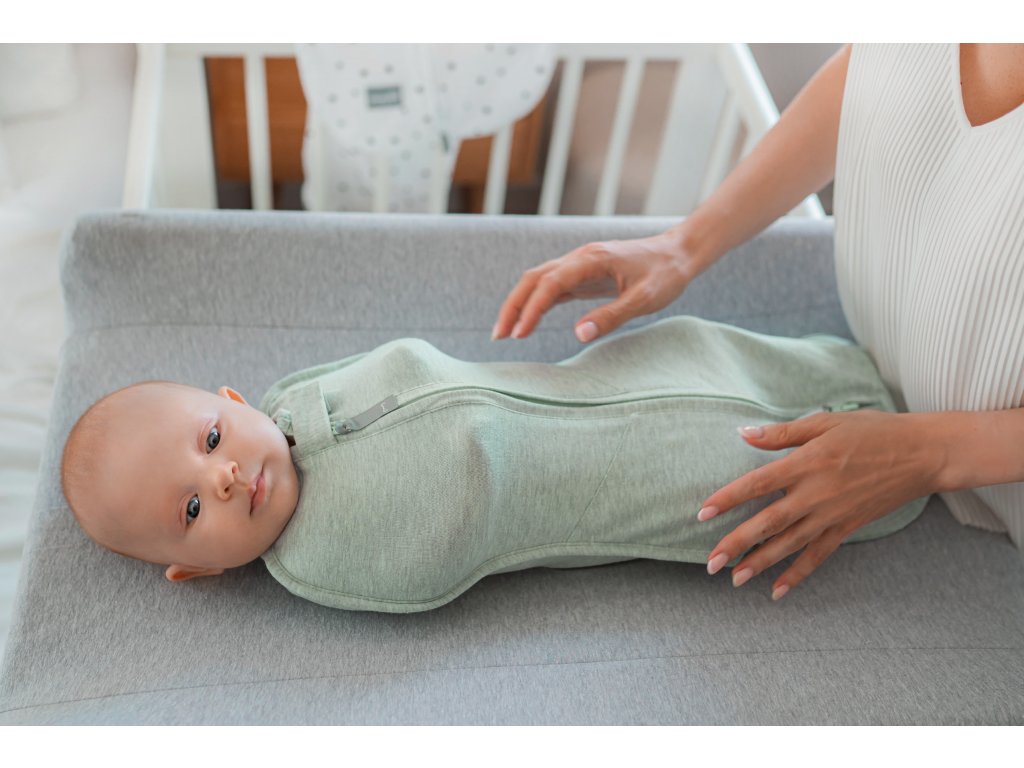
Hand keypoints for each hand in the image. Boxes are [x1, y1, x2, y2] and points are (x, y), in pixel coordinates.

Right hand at [491, 229, 697, 342]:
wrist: (678, 253)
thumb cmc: (665, 274)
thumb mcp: (644, 299)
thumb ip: (611, 316)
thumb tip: (578, 335)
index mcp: (591, 260)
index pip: (550, 284)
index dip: (532, 309)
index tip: (520, 334)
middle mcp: (579, 258)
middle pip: (534, 279)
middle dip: (513, 306)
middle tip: (499, 336)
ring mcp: (579, 265)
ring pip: (538, 281)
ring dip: (519, 304)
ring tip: (505, 333)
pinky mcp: (583, 275)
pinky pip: (551, 287)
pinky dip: (535, 303)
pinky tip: (527, 321)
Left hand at [699, 409, 942, 599]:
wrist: (921, 454)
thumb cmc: (871, 431)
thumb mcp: (824, 422)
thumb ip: (781, 433)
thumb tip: (743, 434)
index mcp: (807, 463)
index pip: (757, 484)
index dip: (728, 499)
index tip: (702, 513)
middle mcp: (816, 494)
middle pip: (768, 523)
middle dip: (736, 544)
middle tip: (710, 563)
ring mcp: (832, 515)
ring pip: (789, 544)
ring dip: (760, 564)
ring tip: (734, 580)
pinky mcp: (846, 528)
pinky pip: (818, 555)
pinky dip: (797, 574)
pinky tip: (776, 590)